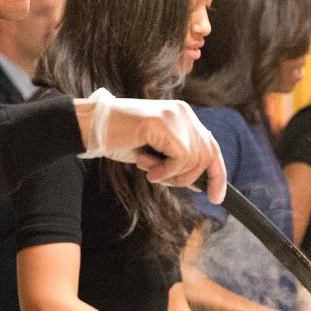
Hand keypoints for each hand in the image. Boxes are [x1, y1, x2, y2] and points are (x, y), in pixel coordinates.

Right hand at [79, 88, 226, 201]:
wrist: (93, 126)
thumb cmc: (120, 139)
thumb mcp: (156, 154)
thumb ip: (178, 162)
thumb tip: (200, 183)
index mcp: (183, 116)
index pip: (211, 146)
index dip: (217, 174)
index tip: (217, 198)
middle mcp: (183, 113)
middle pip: (207, 155)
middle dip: (190, 179)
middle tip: (161, 180)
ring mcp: (175, 116)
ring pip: (194, 160)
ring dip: (171, 176)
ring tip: (148, 169)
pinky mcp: (164, 123)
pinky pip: (180, 158)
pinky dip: (164, 171)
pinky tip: (146, 167)